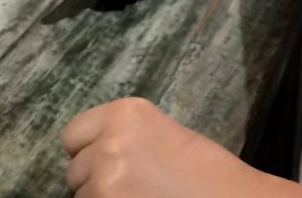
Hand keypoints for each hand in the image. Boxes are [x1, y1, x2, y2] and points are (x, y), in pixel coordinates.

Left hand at [63, 97, 267, 197]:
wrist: (228, 197)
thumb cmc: (203, 168)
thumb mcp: (160, 132)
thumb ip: (123, 137)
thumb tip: (90, 154)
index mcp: (126, 113)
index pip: (73, 134)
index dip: (88, 149)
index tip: (107, 159)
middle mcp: (109, 143)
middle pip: (74, 169)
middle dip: (93, 179)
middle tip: (130, 184)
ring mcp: (105, 181)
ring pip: (80, 196)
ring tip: (137, 195)